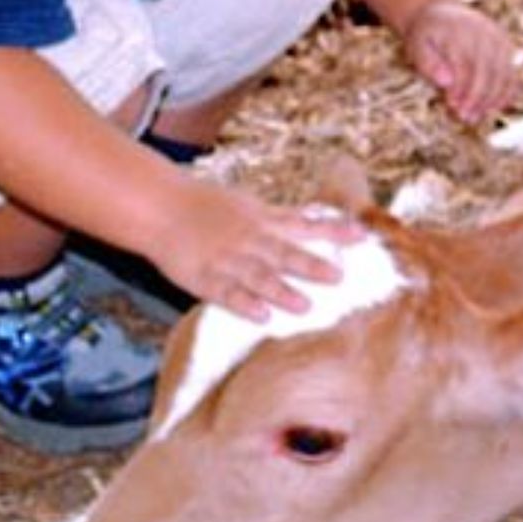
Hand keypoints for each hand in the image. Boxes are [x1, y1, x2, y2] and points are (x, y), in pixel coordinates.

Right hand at [151, 183, 365, 323]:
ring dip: (280, 290)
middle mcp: (248, 239)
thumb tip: (317, 223)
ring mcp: (226, 259)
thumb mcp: (249, 205)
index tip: (361, 237)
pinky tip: (261, 316)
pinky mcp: (204, 278)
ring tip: (304, 306)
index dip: (332, 232)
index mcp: (261, 220)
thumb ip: (281, 219)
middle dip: (310, 265)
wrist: (161, 207)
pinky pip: (226, 293)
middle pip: (283, 253)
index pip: (304, 225)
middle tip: (338, 278)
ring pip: (256, 276)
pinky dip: (243, 304)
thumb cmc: (208, 206)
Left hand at [403, 0, 517, 125]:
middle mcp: (482, 31)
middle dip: (477, 98)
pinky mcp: (506, 46)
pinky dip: (506, 92)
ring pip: (503, 74)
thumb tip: (445, 83)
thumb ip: (427, 63)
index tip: (453, 106)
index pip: (465, 64)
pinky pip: (511, 72)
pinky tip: (494, 108)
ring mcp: (497, 38)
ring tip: (476, 116)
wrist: (440, 12)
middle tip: (466, 118)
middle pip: (487, 70)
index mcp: (458, 30)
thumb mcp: (415, 45)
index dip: (461, 88)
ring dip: (492, 99)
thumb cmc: (426, 35)